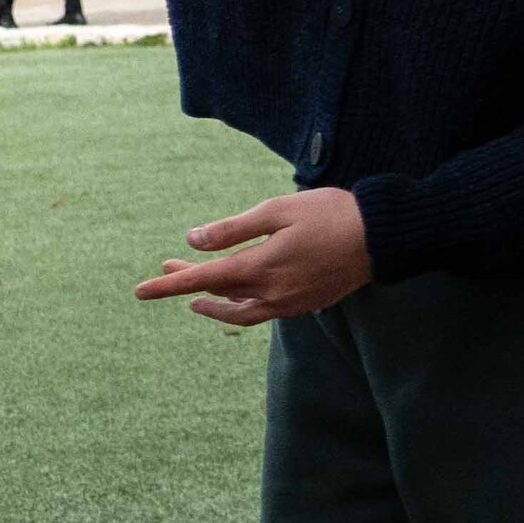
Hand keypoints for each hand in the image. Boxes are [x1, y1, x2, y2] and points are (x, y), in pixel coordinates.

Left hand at [137, 187, 374, 325]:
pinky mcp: (307, 305)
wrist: (384, 236)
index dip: (169, 285)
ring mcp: (291, 303)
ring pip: (241, 309)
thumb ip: (232, 229)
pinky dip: (243, 303)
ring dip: (215, 300)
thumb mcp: (276, 211)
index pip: (202, 280)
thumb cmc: (331, 214)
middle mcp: (273, 293)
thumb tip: (192, 241)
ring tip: (195, 293)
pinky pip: (264, 310)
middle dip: (188, 283)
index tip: (139, 291)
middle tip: (165, 269)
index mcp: (261, 268)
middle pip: (218, 293)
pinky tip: (237, 293)